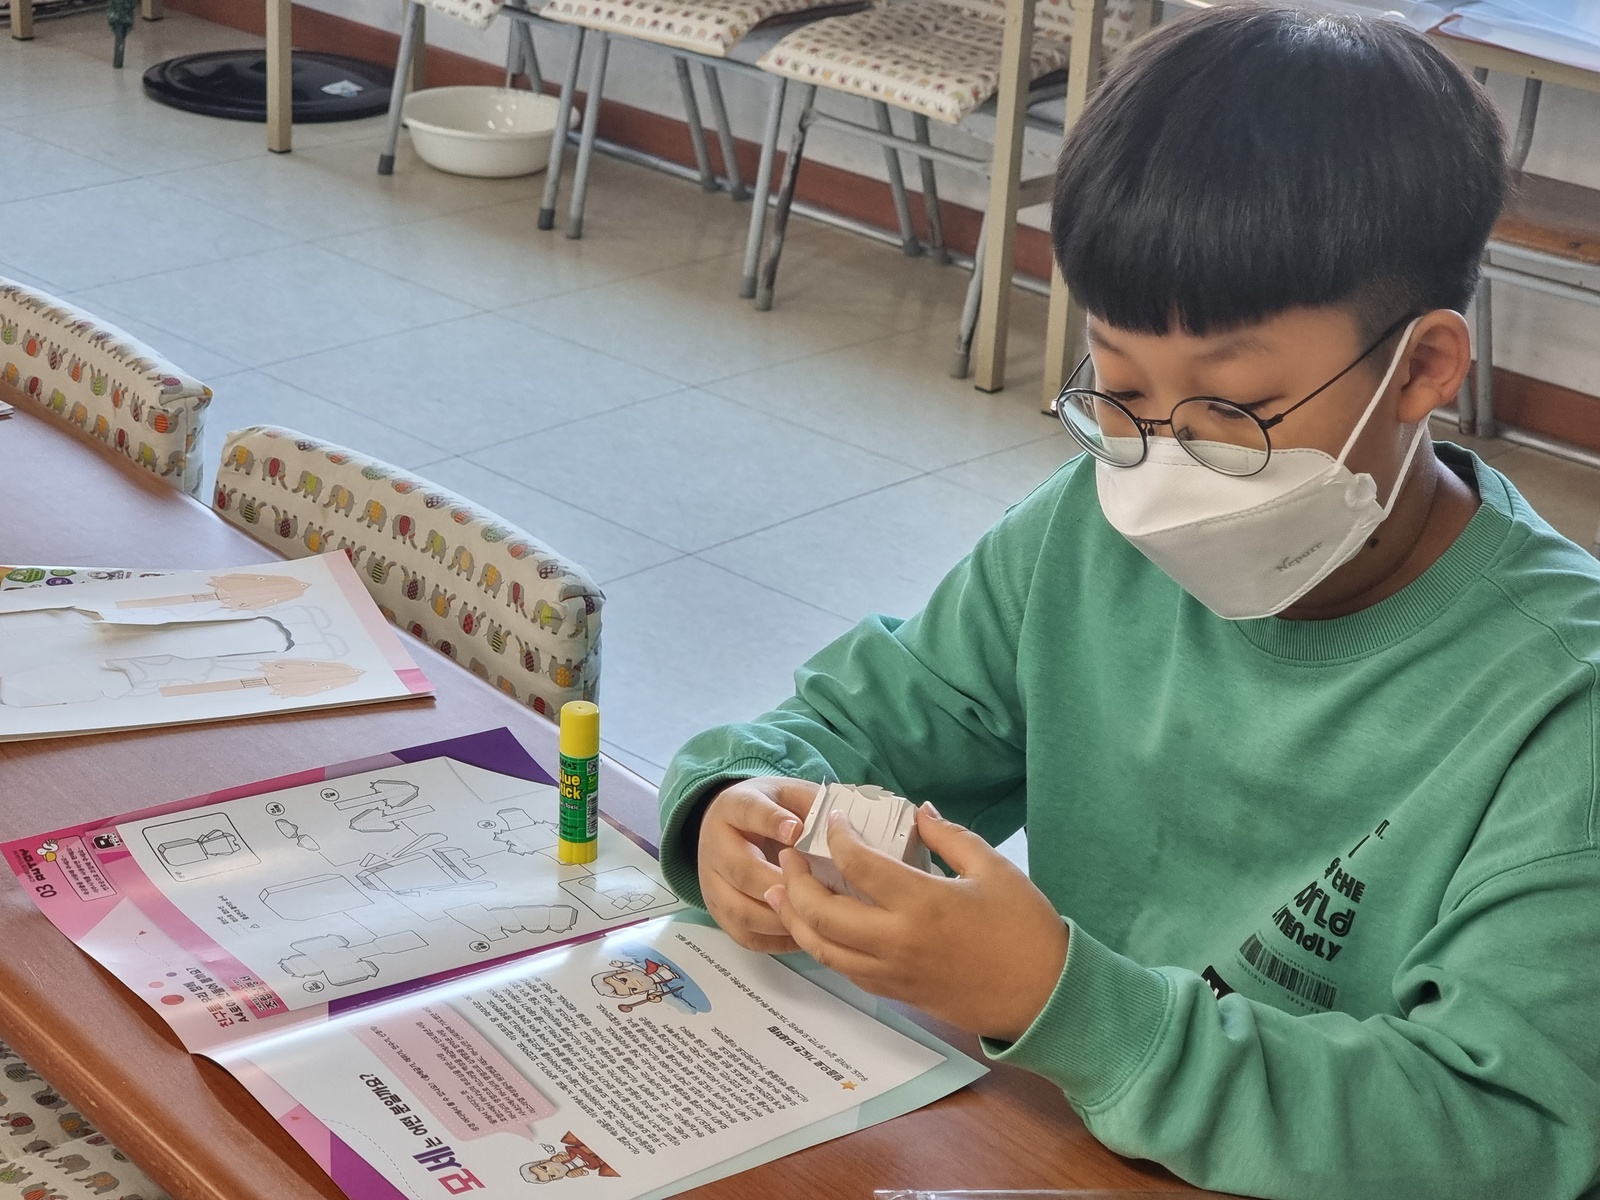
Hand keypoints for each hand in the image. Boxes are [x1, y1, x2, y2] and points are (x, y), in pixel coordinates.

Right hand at [697, 777, 819, 953]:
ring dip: (779, 917)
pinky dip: (774, 940)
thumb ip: (810, 802)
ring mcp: (712, 882)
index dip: (771, 822)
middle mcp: (715, 845)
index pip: (748, 812)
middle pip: (741, 870)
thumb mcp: (788, 793)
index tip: (797, 830)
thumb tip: (837, 825)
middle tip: (815, 889)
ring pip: (740, 910)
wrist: (732, 824)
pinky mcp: (718, 911)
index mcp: (733, 807)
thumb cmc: (769, 811)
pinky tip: (802, 933)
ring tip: (812, 916)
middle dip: (781, 883)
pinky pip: (743, 935)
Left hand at [765, 804, 1067, 1042]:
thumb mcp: (995, 868)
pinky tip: (818, 929)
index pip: (858, 864)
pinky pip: (846, 971)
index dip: (838, 837)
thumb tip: (920, 811)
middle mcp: (898, 940)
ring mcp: (894, 972)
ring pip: (823, 949)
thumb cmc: (1026, 930)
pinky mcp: (898, 993)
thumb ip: (950, 836)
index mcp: (922, 903)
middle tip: (788, 856)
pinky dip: (823, 948)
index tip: (834, 821)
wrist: (1044, 997)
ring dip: (794, 919)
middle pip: (822, 912)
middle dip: (796, 881)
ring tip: (780, 893)